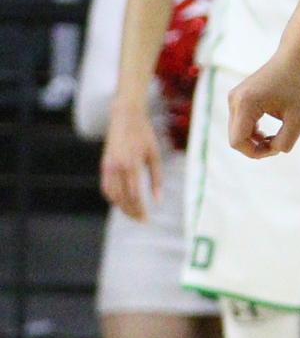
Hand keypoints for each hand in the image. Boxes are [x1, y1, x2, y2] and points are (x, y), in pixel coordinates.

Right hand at [101, 103, 163, 221]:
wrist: (125, 117)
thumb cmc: (144, 135)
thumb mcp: (154, 155)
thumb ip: (157, 179)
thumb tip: (158, 201)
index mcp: (132, 164)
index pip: (134, 195)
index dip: (140, 210)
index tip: (146, 220)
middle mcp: (117, 167)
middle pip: (122, 198)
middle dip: (131, 212)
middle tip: (142, 220)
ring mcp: (108, 166)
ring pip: (112, 195)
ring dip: (122, 207)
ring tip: (133, 214)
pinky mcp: (104, 165)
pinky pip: (106, 187)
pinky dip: (113, 198)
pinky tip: (122, 203)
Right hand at [227, 51, 299, 157]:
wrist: (295, 58)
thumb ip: (286, 141)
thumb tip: (271, 150)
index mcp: (246, 104)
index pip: (238, 142)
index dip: (256, 153)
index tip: (277, 148)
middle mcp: (234, 100)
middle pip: (235, 138)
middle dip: (255, 147)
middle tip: (279, 143)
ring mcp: (234, 97)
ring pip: (237, 131)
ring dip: (254, 140)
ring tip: (276, 137)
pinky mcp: (239, 96)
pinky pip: (240, 123)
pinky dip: (252, 131)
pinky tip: (268, 131)